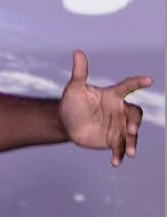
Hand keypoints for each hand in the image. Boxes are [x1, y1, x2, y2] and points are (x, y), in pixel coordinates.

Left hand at [59, 50, 150, 166]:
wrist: (67, 124)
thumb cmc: (72, 103)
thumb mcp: (74, 89)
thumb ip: (79, 73)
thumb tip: (77, 52)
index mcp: (113, 95)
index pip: (128, 86)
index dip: (138, 82)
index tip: (149, 80)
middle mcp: (120, 110)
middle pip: (134, 114)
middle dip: (135, 122)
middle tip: (131, 129)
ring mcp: (119, 126)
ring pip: (131, 134)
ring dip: (132, 143)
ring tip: (130, 153)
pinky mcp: (113, 140)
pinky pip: (120, 148)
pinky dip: (119, 155)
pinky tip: (115, 163)